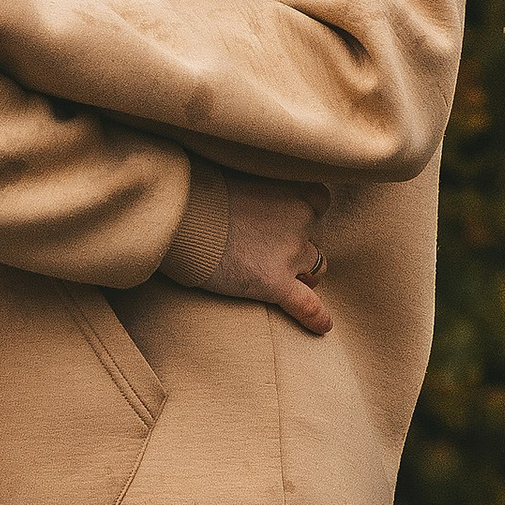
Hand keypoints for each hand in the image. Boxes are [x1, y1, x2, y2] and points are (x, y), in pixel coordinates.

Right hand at [189, 176, 331, 334]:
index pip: (317, 202)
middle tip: (275, 253)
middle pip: (316, 238)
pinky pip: (307, 304)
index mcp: (292, 189)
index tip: (288, 222)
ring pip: (316, 270)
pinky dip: (316, 317)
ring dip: (305, 276)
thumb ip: (259, 192)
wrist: (181, 216)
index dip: (304, 215)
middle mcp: (300, 218)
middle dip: (302, 248)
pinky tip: (323, 326)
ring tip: (285, 281)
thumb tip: (255, 205)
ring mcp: (290, 252)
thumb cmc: (199, 194)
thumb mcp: (239, 178)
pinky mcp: (275, 282)